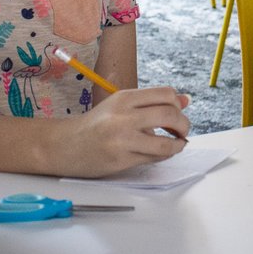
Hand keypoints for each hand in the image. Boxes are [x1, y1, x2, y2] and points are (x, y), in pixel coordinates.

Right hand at [52, 87, 191, 177]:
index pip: (166, 94)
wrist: (66, 145)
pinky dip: (165, 155)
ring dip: (179, 144)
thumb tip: (186, 99)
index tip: (177, 112)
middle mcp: (124, 116)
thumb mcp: (122, 105)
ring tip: (177, 143)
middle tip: (182, 130)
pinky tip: (161, 152)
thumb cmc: (98, 124)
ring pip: (166, 142)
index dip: (178, 104)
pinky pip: (154, 158)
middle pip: (170, 115)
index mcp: (124, 97)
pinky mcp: (121, 159)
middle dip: (184, 124)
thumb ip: (152, 102)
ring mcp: (122, 139)